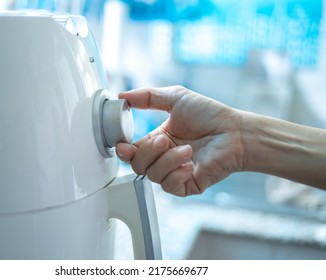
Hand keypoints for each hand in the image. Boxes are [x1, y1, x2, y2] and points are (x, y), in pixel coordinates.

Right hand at [116, 86, 244, 196]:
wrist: (235, 132)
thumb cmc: (210, 115)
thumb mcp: (176, 98)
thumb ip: (148, 96)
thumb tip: (122, 96)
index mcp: (158, 140)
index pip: (132, 150)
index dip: (124, 150)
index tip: (123, 145)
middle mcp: (163, 157)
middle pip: (137, 165)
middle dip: (148, 152)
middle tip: (165, 140)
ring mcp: (174, 172)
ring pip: (152, 175)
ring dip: (168, 161)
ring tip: (188, 150)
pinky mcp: (186, 185)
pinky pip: (169, 186)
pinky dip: (177, 174)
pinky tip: (191, 164)